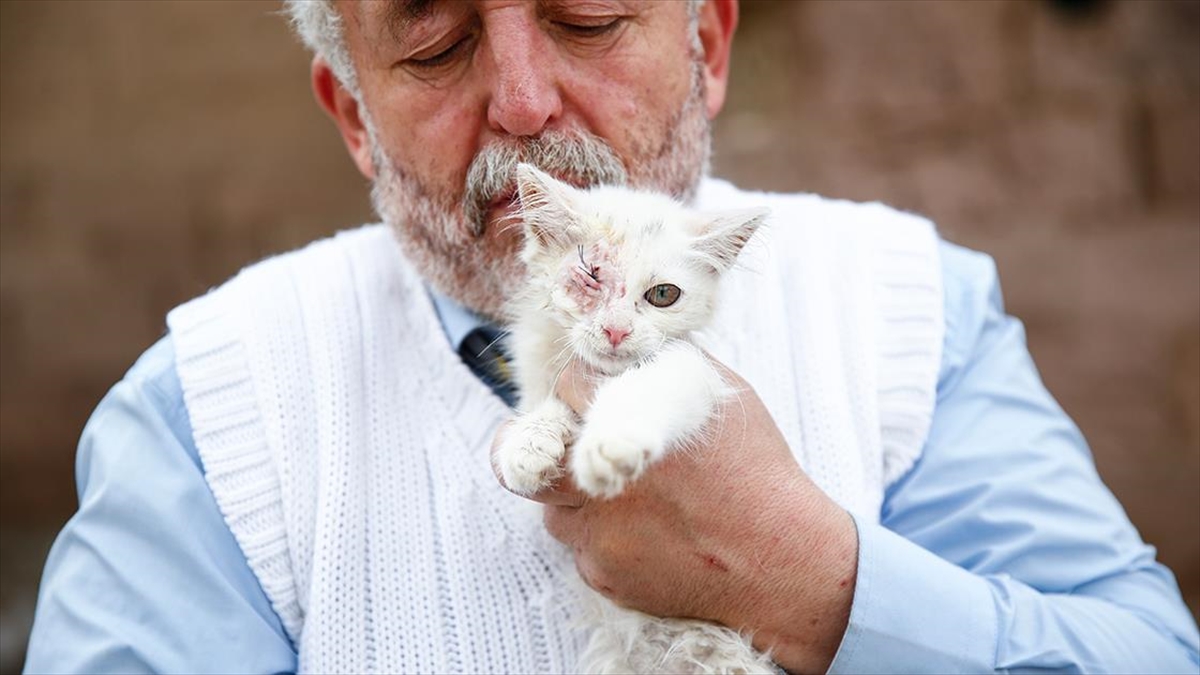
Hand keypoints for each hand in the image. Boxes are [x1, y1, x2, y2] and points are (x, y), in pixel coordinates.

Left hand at [491, 356, 859, 673]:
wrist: (782, 563)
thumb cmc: (757, 474)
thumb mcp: (722, 397)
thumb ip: (666, 368)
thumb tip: (635, 349)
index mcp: (628, 425)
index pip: (567, 386)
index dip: (577, 385)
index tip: (586, 391)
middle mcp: (602, 480)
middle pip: (534, 455)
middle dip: (533, 442)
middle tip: (550, 439)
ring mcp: (598, 534)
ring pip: (556, 510)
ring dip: (574, 498)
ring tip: (623, 497)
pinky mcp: (603, 575)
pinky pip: (584, 551)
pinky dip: (603, 540)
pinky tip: (646, 535)